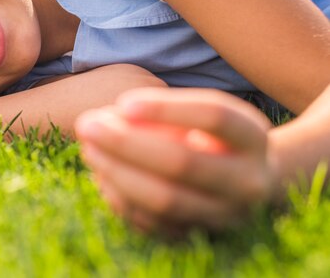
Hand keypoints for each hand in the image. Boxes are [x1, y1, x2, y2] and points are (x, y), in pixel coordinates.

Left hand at [75, 88, 276, 234]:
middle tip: (87, 125)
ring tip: (89, 149)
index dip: (166, 108)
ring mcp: (226, 216)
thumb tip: (112, 114)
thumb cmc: (215, 135)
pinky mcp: (202, 237)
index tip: (122, 102)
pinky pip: (155, 224)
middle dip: (126, 144)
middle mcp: (249, 181)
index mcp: (254, 138)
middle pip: (182, 163)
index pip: (213, 117)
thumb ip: (166, 108)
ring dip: (117, 173)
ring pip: (165, 200)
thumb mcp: (206, 112)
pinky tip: (101, 176)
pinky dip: (122, 200)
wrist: (253, 181)